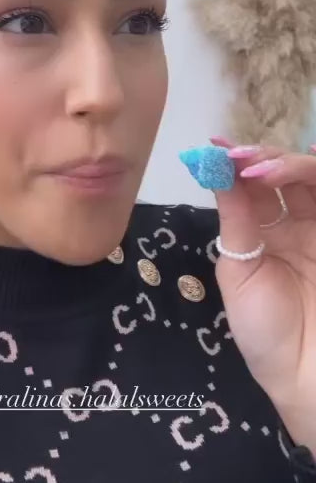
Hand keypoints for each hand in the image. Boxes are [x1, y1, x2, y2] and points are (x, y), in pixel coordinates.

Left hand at [209, 137, 315, 456]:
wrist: (307, 377)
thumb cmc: (266, 332)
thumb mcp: (240, 272)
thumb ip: (237, 220)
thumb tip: (216, 169)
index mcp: (265, 235)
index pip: (252, 187)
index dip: (236, 164)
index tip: (216, 146)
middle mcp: (296, 225)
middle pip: (283, 175)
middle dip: (261, 159)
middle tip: (240, 158)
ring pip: (311, 179)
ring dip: (288, 165)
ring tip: (261, 170)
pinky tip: (310, 159)